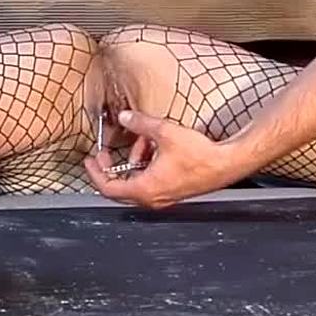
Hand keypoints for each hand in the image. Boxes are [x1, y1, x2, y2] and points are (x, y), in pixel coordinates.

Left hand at [84, 110, 245, 209]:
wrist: (226, 164)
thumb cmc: (200, 155)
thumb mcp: (164, 132)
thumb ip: (140, 124)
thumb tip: (125, 117)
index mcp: (146, 188)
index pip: (108, 188)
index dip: (95, 173)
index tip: (90, 161)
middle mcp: (152, 197)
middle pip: (120, 187)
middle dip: (113, 166)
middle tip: (107, 153)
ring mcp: (163, 196)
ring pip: (136, 182)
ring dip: (134, 161)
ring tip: (144, 142)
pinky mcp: (173, 191)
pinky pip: (150, 180)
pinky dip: (146, 165)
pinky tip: (156, 147)